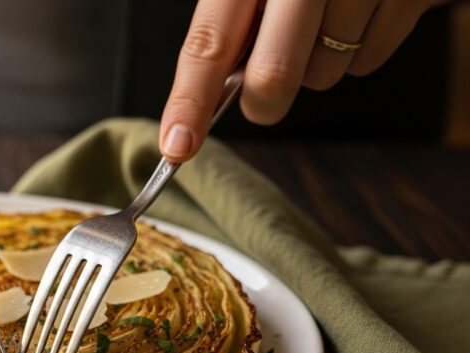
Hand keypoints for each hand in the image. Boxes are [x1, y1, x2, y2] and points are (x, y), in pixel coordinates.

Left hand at [159, 0, 437, 161]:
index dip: (190, 101)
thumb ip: (229, 23)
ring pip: (323, 75)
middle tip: (262, 90)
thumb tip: (211, 89)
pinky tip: (356, 13)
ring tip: (321, 19)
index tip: (177, 147)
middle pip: (272, 77)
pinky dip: (356, 51)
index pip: (208, 43)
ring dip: (314, 65)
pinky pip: (368, 62)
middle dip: (262, 101)